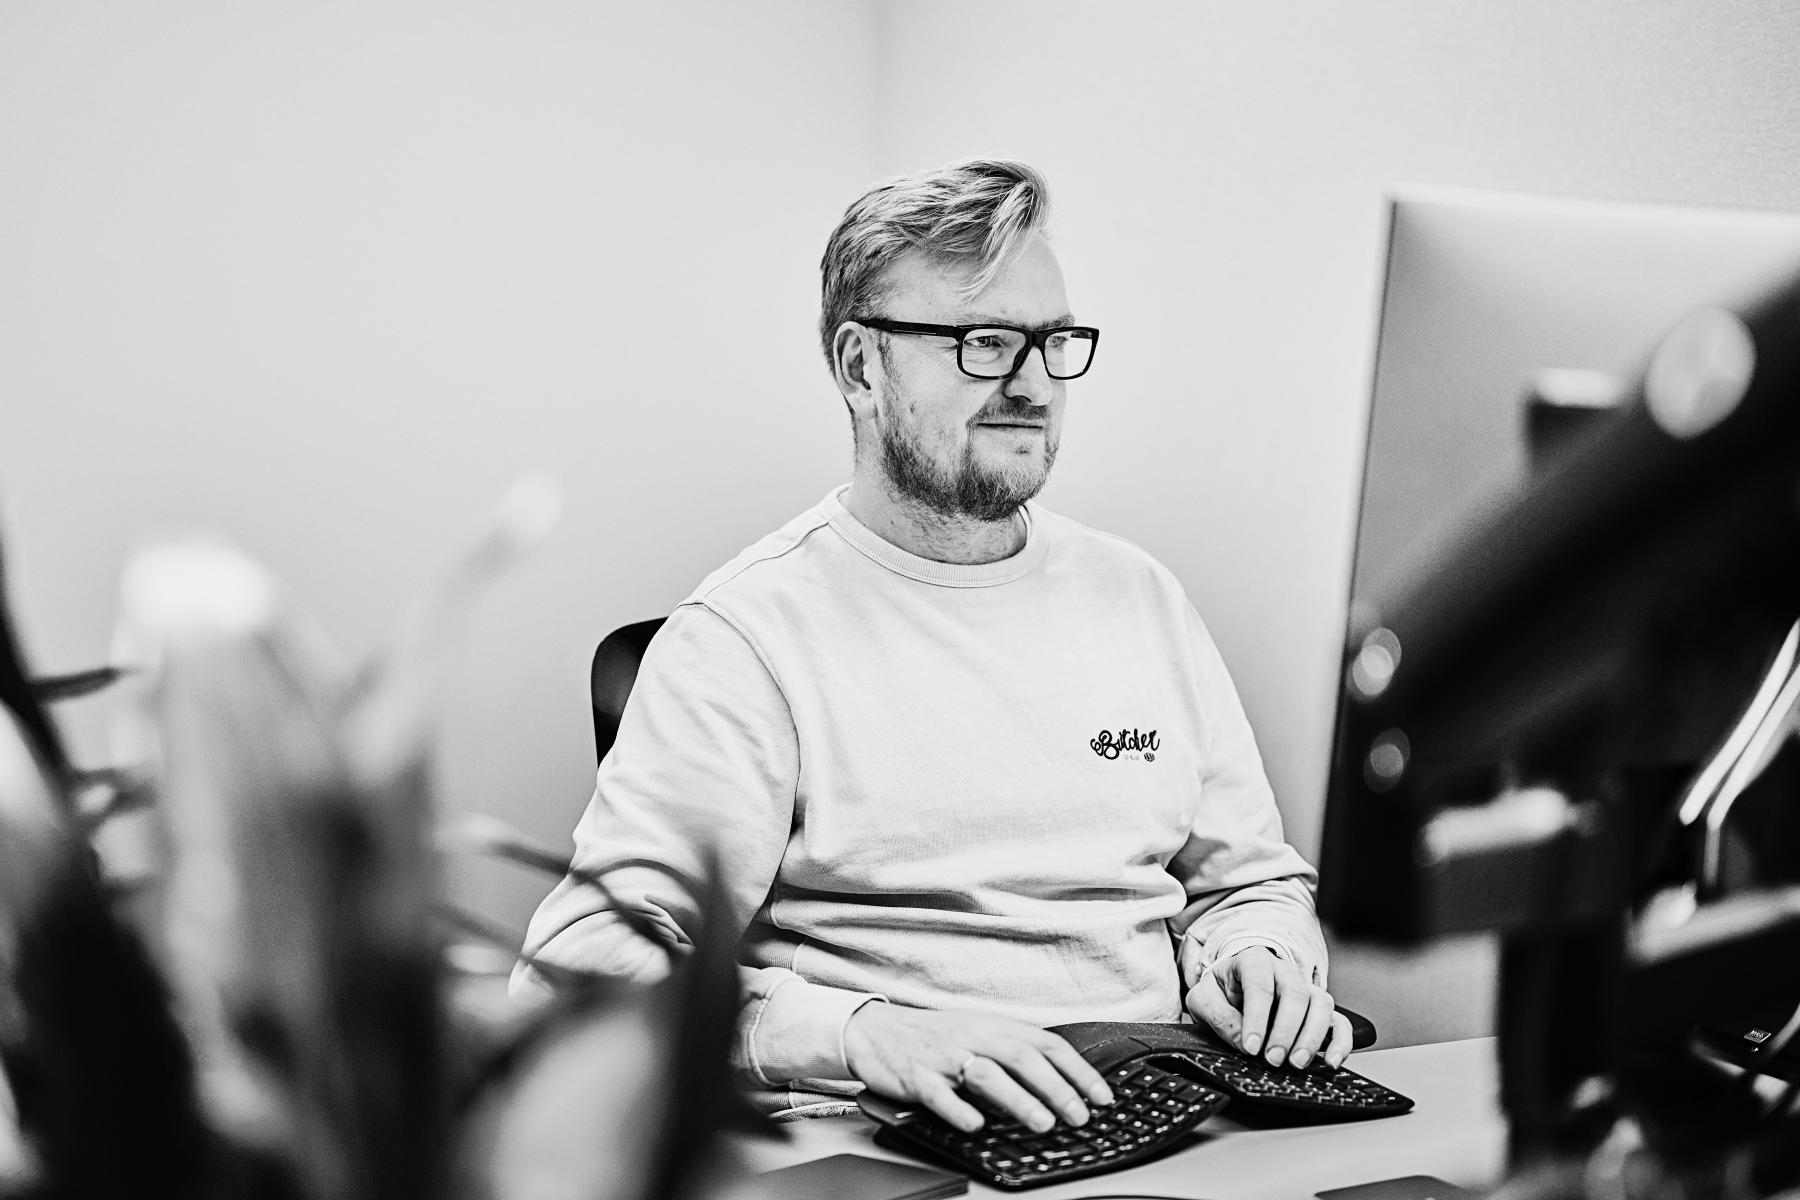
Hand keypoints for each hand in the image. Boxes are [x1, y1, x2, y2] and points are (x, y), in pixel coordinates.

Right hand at [843, 1001, 1114, 1133]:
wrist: (875, 1032)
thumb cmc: (934, 1037)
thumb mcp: (978, 1033)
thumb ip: (1014, 1052)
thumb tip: (1060, 1082)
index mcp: (994, 1026)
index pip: (1046, 1043)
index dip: (1077, 1070)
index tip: (1101, 1096)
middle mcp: (974, 1037)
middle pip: (1023, 1058)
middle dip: (1056, 1087)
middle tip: (1079, 1114)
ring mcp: (946, 1057)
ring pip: (988, 1074)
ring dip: (1019, 1100)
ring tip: (1042, 1123)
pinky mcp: (918, 1078)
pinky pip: (940, 1094)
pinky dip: (960, 1110)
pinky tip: (976, 1125)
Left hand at [1184, 946, 1351, 1069]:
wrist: (1235, 985)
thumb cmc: (1222, 990)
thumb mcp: (1203, 997)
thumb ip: (1216, 1014)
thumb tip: (1242, 1040)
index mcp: (1253, 961)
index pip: (1259, 985)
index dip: (1257, 1017)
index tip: (1251, 1046)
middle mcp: (1284, 971)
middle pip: (1295, 993)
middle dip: (1286, 1030)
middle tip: (1273, 1058)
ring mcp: (1306, 989)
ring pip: (1320, 1006)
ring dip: (1311, 1037)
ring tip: (1296, 1063)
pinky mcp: (1319, 1011)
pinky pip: (1339, 1022)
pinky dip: (1340, 1042)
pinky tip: (1332, 1062)